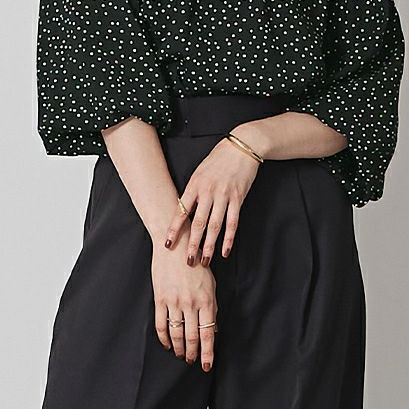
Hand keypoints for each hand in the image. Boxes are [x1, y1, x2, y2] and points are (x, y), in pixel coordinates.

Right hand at [151, 231, 217, 371]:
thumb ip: (212, 307)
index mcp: (206, 300)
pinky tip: (167, 344)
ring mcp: (174, 301)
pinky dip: (164, 338)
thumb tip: (213, 329)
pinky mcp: (160, 298)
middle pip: (192, 337)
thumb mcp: (210, 284)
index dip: (207, 353)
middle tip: (192, 361)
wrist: (176, 245)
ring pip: (177, 334)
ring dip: (179, 348)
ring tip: (181, 354)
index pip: (208, 334)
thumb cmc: (195, 263)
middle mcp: (190, 303)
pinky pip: (161, 325)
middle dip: (193, 353)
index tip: (206, 365)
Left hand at [164, 137, 260, 265]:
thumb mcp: (200, 171)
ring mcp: (223, 195)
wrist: (241, 147)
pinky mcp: (238, 198)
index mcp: (195, 184)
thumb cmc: (218, 159)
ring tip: (205, 261)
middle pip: (198, 222)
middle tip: (187, 262)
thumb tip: (184, 210)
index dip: (174, 228)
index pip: (181, 210)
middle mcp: (208, 191)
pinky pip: (233, 222)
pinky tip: (225, 251)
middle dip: (192, 244)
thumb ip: (193, 190)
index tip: (167, 243)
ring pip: (215, 226)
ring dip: (209, 246)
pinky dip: (229, 238)